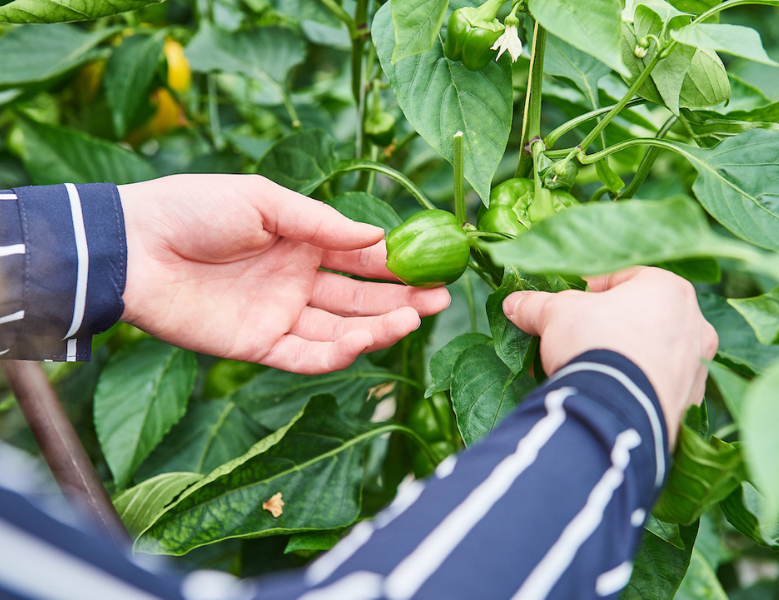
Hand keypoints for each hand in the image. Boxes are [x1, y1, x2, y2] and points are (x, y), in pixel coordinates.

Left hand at [118, 174, 449, 373]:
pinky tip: (365, 342)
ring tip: (415, 319)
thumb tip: (377, 237)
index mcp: (301, 241)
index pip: (360, 255)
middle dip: (400, 297)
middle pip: (359, 295)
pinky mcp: (258, 345)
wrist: (134, 245)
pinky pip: (305, 356)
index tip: (436, 263)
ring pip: (340, 328)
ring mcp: (280, 314)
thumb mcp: (263, 199)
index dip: (398, 261)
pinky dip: (336, 353)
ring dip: (378, 327)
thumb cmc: (194, 208)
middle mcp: (298, 280)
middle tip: (440, 299)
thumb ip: (320, 222)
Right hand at [502, 267, 717, 445]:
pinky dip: (635, 388)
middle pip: (643, 316)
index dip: (591, 290)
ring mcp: (697, 367)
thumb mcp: (555, 315)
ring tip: (588, 370)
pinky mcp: (688, 404)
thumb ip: (536, 305)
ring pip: (654, 353)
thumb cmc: (594, 342)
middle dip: (609, 326)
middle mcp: (694, 324)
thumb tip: (513, 303)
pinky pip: (657, 388)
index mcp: (669, 289)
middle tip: (577, 338)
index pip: (625, 278)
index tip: (569, 305)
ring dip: (624, 357)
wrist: (614, 410)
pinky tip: (606, 395)